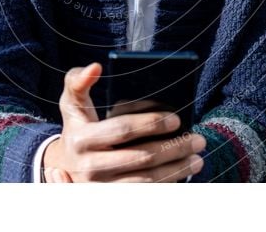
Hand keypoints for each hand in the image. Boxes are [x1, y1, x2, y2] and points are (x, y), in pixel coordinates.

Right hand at [43, 62, 205, 181]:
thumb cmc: (78, 124)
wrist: (67, 162)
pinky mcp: (111, 199)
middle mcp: (88, 167)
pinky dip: (167, 184)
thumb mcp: (72, 102)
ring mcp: (101, 187)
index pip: (121, 129)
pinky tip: (183, 173)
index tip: (177, 119)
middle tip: (198, 139)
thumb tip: (95, 66)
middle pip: (140, 157)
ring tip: (198, 159)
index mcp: (80, 138)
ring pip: (146, 180)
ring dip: (176, 169)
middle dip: (173, 148)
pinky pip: (145, 193)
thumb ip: (78, 81)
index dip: (150, 123)